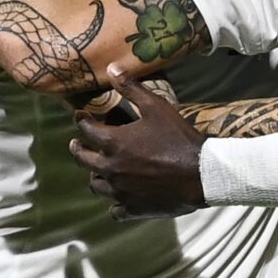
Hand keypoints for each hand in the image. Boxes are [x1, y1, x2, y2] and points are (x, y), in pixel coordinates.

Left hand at [70, 64, 206, 218]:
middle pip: (83, 159)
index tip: (80, 116)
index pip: (86, 130)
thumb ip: (131, 88)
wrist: (201, 174)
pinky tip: (118, 199)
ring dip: (94, 175)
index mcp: (113, 143)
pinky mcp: (132, 208)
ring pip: (95, 185)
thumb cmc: (178, 138)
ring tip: (96, 171)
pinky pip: (114, 210)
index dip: (81, 121)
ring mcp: (120, 191)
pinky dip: (114, 204)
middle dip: (78, 149)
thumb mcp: (156, 107)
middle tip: (77, 145)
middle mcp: (110, 168)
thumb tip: (111, 68)